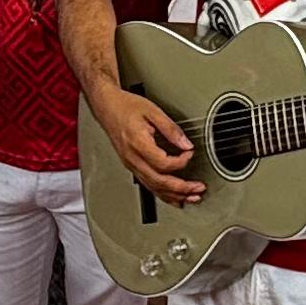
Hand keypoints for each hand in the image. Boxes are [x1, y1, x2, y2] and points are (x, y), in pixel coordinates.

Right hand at [101, 87, 200, 202]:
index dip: (181, 162)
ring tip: (191, 197)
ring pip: (153, 187)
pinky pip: (148, 184)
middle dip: (182, 188)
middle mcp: (133, 158)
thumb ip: (171, 129)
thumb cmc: (126, 107)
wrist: (107, 107)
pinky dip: (163, 194)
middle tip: (198, 188)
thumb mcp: (153, 111)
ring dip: (174, 195)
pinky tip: (174, 198)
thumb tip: (185, 144)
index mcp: (138, 144)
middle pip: (159, 181)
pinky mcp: (131, 166)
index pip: (163, 163)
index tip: (190, 153)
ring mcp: (131, 164)